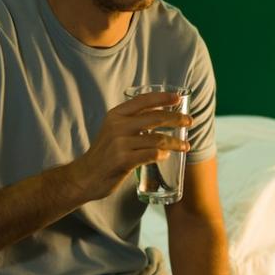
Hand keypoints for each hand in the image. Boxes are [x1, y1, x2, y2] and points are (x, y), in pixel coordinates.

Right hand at [68, 90, 192, 201]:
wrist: (85, 176)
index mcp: (116, 115)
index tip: (179, 98)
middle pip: (155, 117)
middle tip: (190, 122)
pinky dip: (162, 154)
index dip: (163, 97)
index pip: (143, 100)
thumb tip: (160, 116)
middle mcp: (118, 126)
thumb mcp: (113, 130)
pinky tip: (166, 156)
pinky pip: (151, 154)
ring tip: (185, 146)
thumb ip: (131, 122)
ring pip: (158, 138)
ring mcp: (120, 143)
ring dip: (175, 142)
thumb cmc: (104, 154)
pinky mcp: (123, 160)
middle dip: (177, 118)